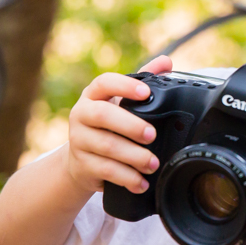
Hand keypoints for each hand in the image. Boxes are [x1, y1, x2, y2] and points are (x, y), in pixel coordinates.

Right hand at [64, 55, 172, 194]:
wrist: (80, 161)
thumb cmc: (107, 125)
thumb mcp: (121, 102)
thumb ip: (143, 80)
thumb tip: (166, 62)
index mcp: (93, 96)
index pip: (104, 83)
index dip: (124, 85)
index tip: (146, 93)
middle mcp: (81, 115)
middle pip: (103, 115)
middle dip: (131, 125)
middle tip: (152, 135)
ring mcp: (78, 141)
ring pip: (107, 147)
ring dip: (134, 156)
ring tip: (154, 163)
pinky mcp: (81, 165)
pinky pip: (105, 171)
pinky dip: (127, 178)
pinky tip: (141, 182)